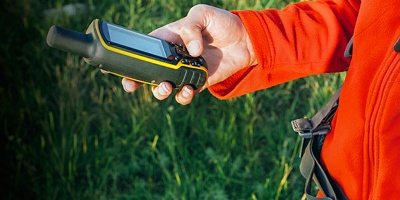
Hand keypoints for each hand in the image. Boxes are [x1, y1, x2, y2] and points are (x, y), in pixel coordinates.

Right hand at [122, 4, 256, 104]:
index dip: (130, 59)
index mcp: (168, 38)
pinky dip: (184, 96)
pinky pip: (185, 94)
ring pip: (164, 87)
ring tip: (167, 87)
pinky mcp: (198, 83)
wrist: (246, 39)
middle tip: (132, 86)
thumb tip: (191, 52)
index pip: (144, 50)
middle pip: (148, 72)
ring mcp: (184, 71)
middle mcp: (173, 57)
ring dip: (160, 91)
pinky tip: (189, 90)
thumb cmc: (221, 23)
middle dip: (137, 81)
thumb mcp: (202, 14)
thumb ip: (191, 28)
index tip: (120, 68)